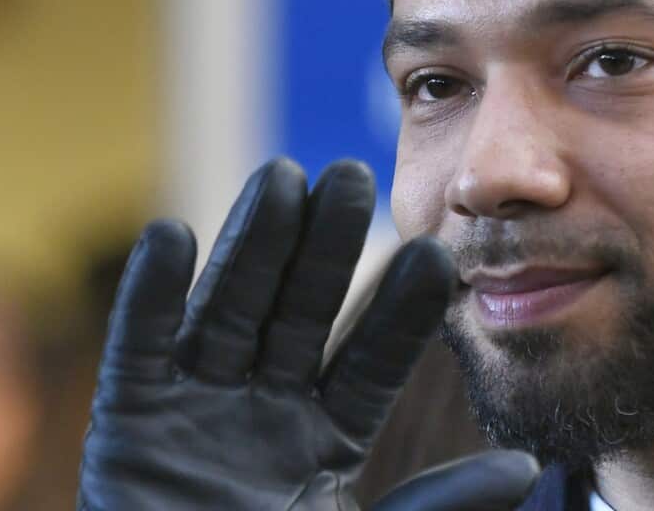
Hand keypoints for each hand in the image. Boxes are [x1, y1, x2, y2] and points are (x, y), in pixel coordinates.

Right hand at [77, 158, 537, 509]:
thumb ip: (440, 505)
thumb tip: (526, 468)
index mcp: (330, 434)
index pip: (374, 361)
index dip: (401, 311)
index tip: (437, 254)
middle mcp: (268, 406)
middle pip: (302, 314)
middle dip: (327, 248)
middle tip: (354, 175)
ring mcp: (198, 408)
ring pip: (230, 311)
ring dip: (251, 245)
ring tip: (279, 176)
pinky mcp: (127, 426)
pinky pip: (139, 351)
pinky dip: (148, 298)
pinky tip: (170, 237)